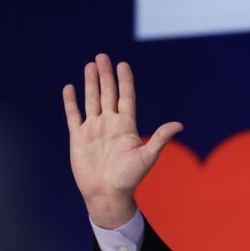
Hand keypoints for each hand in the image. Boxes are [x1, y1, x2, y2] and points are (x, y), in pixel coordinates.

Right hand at [63, 53, 182, 228]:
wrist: (107, 193)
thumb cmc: (130, 178)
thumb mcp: (147, 156)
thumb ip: (159, 138)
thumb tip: (179, 124)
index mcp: (127, 126)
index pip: (126, 97)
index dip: (124, 81)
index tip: (123, 64)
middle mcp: (110, 124)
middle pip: (107, 94)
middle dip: (105, 75)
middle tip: (102, 56)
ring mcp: (94, 129)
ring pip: (91, 100)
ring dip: (90, 83)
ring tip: (90, 65)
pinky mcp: (78, 137)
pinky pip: (73, 115)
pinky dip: (71, 102)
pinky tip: (70, 87)